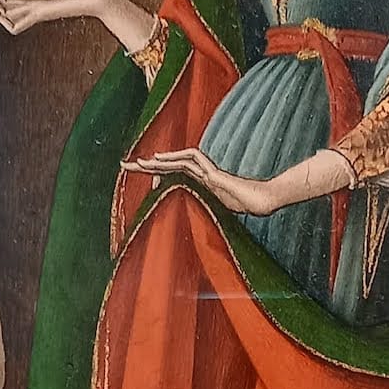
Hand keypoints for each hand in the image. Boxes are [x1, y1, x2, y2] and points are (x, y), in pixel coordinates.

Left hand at [123, 148, 279, 217]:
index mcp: (199, 184)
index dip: (153, 175)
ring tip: (138, 163)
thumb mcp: (217, 213)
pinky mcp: (214, 174)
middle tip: (124, 165)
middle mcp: (200, 175)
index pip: (171, 176)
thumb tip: (187, 230)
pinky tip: (160, 159)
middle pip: (169, 166)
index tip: (136, 174)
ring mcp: (207, 173)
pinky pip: (193, 160)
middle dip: (146, 166)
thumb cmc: (246, 207)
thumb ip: (204, 213)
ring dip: (156, 162)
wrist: (264, 201)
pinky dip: (175, 158)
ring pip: (177, 162)